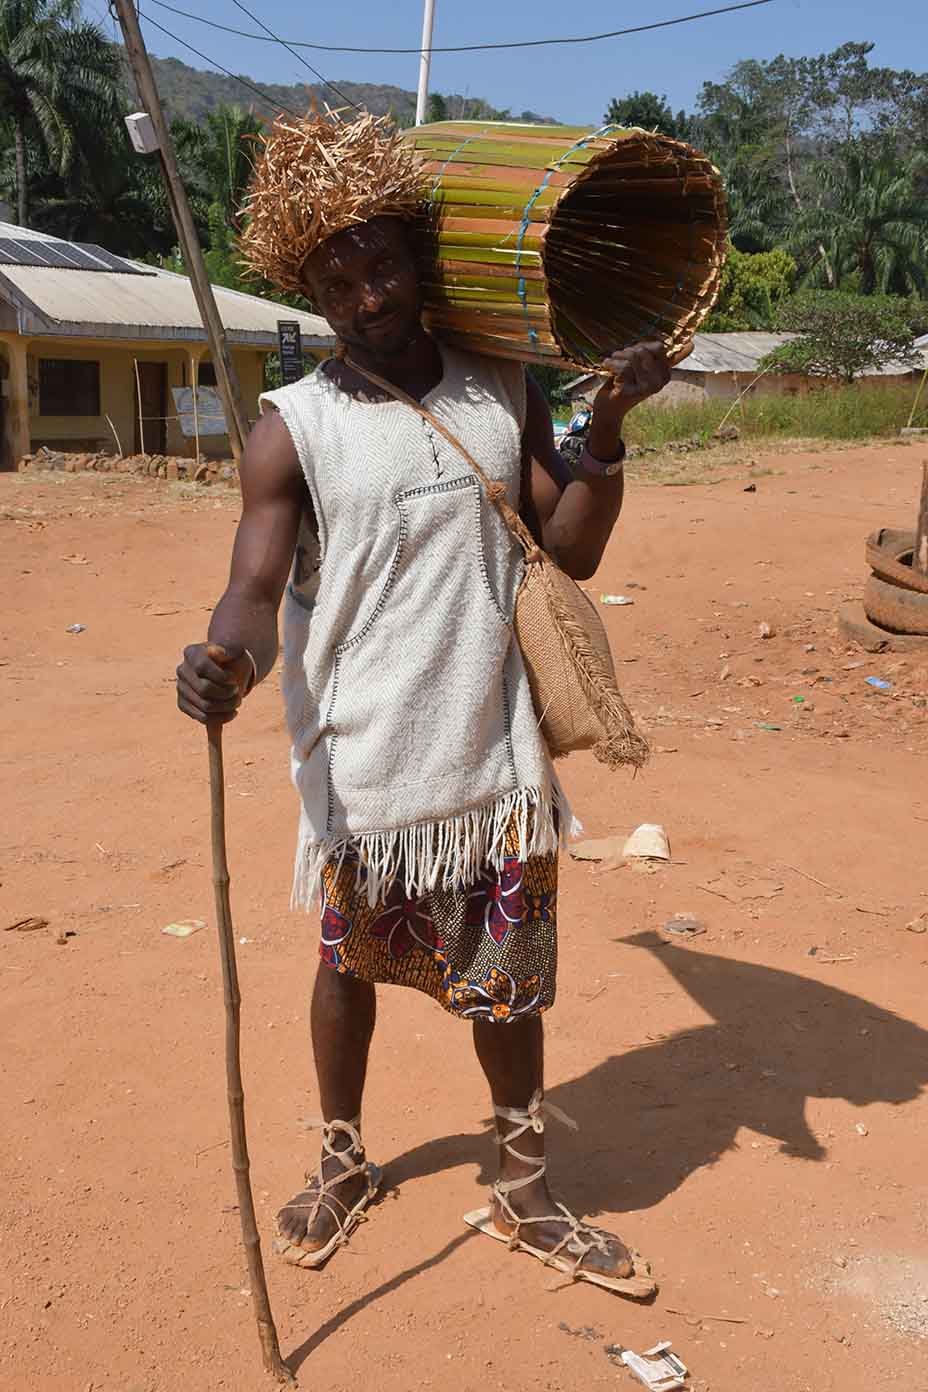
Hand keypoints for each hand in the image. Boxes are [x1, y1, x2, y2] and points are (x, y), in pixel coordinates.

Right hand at [176, 642, 252, 724]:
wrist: (226, 669)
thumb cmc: (232, 658)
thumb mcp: (236, 649)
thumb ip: (232, 648)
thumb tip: (221, 652)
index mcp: (192, 653)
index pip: (201, 667)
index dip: (220, 676)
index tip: (232, 678)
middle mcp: (182, 670)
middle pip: (204, 689)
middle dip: (226, 693)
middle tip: (238, 691)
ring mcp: (181, 688)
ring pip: (204, 706)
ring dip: (226, 707)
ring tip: (237, 702)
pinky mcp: (183, 704)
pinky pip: (201, 717)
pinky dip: (220, 718)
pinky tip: (232, 713)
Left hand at [588, 340, 671, 454]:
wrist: (609, 406)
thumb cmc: (626, 382)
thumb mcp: (644, 366)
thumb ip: (662, 356)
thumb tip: (692, 345)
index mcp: (665, 374)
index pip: (658, 347)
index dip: (642, 345)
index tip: (632, 352)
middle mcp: (660, 383)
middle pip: (643, 351)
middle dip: (628, 350)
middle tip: (619, 356)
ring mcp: (647, 389)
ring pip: (632, 359)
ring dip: (618, 357)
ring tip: (611, 361)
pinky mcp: (632, 392)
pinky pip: (623, 368)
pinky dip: (612, 365)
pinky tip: (607, 367)